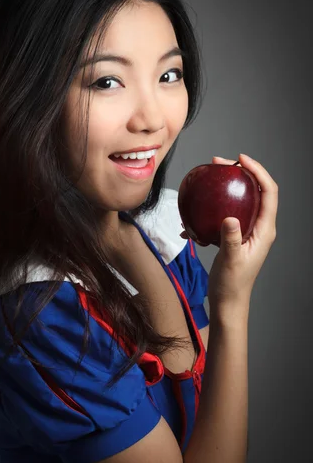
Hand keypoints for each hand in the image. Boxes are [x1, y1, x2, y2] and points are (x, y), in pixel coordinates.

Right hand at [204, 153, 277, 306]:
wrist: (228, 302)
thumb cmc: (232, 285)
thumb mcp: (231, 261)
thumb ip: (231, 239)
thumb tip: (230, 218)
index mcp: (265, 230)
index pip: (268, 193)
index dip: (258, 172)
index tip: (241, 160)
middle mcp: (259, 227)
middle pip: (255, 191)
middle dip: (240, 173)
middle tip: (219, 164)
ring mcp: (247, 231)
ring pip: (240, 200)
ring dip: (226, 187)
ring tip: (210, 177)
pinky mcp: (235, 235)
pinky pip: (225, 213)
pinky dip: (212, 208)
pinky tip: (193, 214)